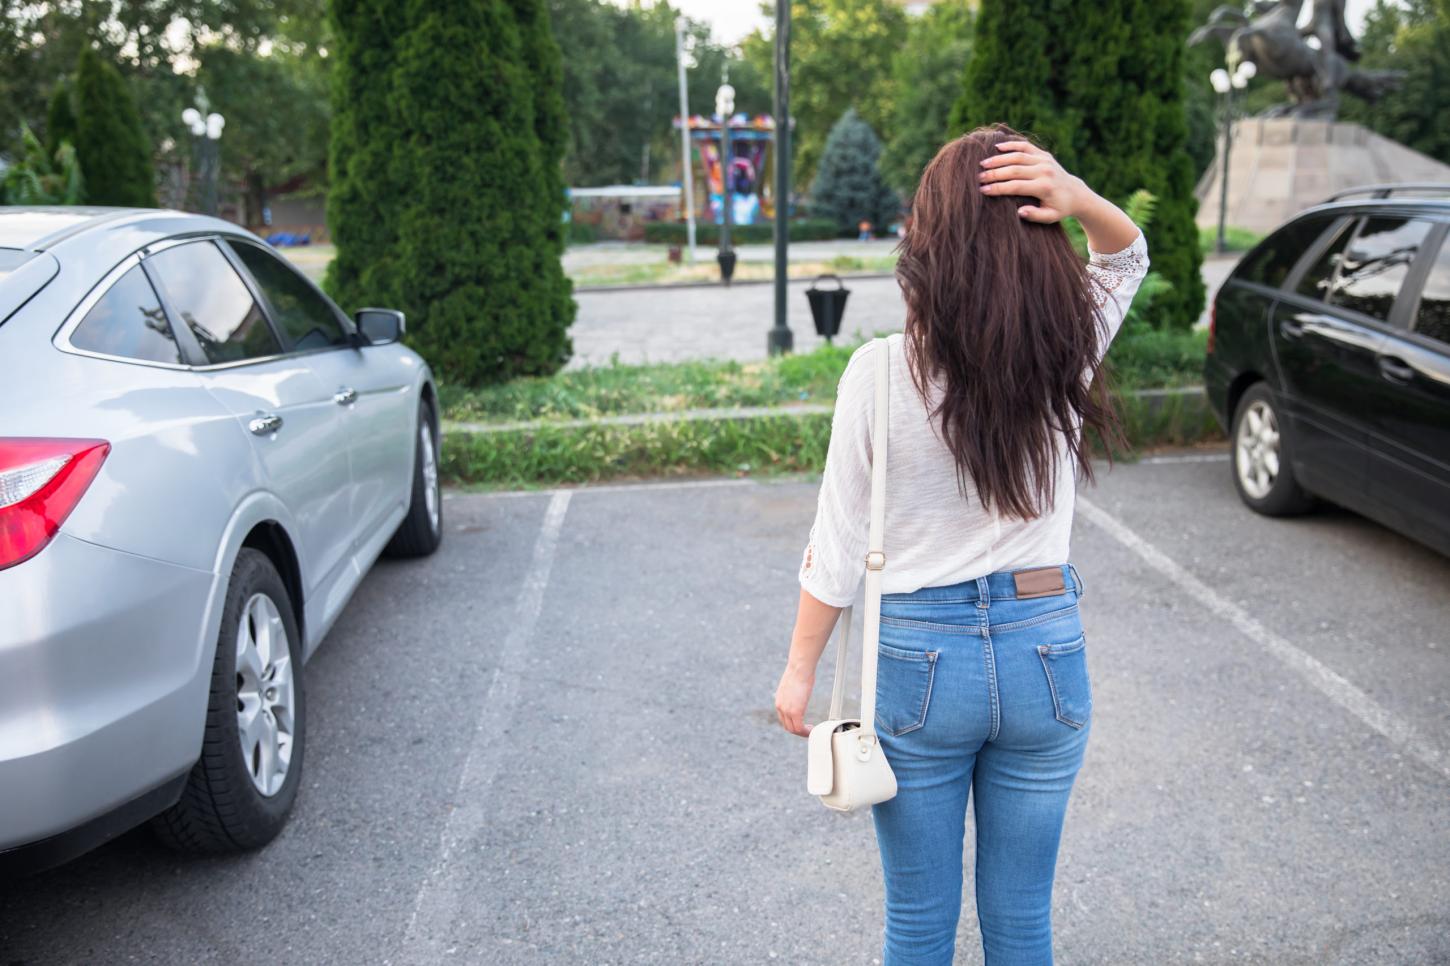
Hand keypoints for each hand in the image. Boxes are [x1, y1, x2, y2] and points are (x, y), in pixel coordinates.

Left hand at [774, 663, 814, 737]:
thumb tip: (800, 692)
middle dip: (798, 730)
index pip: (783, 719)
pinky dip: (805, 732)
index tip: (802, 724)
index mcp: (779, 701)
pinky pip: (799, 728)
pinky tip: (812, 729)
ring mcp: (787, 710)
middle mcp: (780, 707)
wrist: (799, 668)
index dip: (793, 724)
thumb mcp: (793, 685)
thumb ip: (794, 693)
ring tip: (811, 731)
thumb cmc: (799, 672)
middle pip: (787, 726)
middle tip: (807, 730)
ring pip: (793, 730)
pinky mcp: (795, 711)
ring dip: (802, 732)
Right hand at [978, 140, 1092, 223]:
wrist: (1075, 193)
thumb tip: (1019, 212)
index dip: (998, 188)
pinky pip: (1025, 146)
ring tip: (983, 163)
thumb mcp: (1050, 217)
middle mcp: (1044, 171)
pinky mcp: (1044, 154)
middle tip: (978, 177)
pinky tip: (997, 146)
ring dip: (999, 158)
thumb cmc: (1059, 208)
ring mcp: (1044, 160)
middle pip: (1014, 170)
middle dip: (994, 173)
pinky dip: (1011, 145)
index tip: (983, 190)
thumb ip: (1035, 216)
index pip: (1016, 186)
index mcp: (1044, 187)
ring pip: (1018, 156)